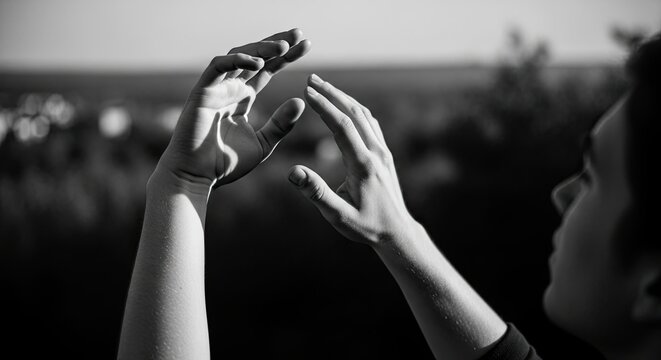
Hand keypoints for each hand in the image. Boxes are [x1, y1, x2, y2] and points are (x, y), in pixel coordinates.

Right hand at [159, 29, 311, 188]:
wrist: (197, 177)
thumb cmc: (225, 163)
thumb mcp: (263, 144)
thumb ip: (281, 124)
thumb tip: (301, 101)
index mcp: (244, 98)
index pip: (268, 70)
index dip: (286, 57)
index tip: (307, 45)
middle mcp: (230, 89)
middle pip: (255, 57)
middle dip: (277, 44)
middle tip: (298, 34)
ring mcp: (216, 89)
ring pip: (237, 56)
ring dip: (260, 49)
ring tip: (283, 46)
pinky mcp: (202, 93)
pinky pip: (217, 68)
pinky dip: (235, 61)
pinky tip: (256, 62)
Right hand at [288, 74, 417, 245]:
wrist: (397, 233)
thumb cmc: (366, 227)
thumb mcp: (338, 216)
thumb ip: (316, 193)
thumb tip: (293, 171)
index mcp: (363, 165)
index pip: (342, 126)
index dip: (324, 106)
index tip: (306, 91)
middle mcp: (376, 153)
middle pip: (354, 113)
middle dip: (332, 93)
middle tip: (312, 79)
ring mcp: (383, 152)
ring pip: (364, 115)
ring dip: (343, 98)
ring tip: (324, 88)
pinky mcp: (384, 155)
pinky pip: (370, 124)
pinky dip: (354, 110)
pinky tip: (345, 108)